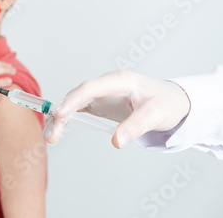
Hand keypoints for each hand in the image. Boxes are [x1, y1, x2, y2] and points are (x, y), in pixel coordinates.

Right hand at [44, 70, 190, 147]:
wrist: (172, 100)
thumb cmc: (165, 103)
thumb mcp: (155, 115)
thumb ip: (135, 127)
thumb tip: (116, 141)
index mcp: (119, 81)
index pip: (90, 88)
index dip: (73, 100)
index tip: (60, 114)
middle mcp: (106, 85)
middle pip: (76, 96)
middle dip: (61, 113)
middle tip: (51, 134)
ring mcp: (100, 94)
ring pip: (73, 103)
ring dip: (60, 119)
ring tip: (51, 137)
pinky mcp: (98, 103)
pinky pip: (77, 110)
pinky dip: (66, 120)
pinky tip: (57, 130)